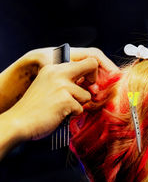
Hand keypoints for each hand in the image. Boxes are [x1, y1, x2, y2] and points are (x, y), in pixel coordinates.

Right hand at [0, 47, 118, 111]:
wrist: (19, 121)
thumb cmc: (37, 107)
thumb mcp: (50, 86)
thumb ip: (68, 82)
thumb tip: (92, 86)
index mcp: (54, 68)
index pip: (85, 60)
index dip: (93, 71)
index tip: (91, 82)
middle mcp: (58, 72)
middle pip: (92, 65)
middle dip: (94, 79)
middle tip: (87, 90)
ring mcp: (62, 85)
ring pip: (87, 95)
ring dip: (78, 105)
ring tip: (62, 108)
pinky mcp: (65, 99)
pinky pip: (81, 108)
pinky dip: (72, 114)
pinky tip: (59, 114)